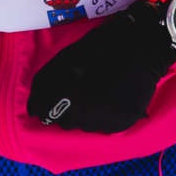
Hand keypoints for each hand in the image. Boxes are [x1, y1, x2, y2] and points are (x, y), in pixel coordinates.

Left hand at [26, 0, 175, 133]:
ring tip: (95, 94)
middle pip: (65, 122)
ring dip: (85, 115)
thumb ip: (46, 84)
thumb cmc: (100, 48)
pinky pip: (104, 127)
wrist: (142, 49)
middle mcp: (84, 116)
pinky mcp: (122, 125)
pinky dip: (103, 116)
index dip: (42, 107)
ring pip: (85, 127)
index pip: (44, 113)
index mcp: (66, 96)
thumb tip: (33, 109)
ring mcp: (105, 122)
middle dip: (66, 110)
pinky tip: (109, 99)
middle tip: (77, 91)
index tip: (44, 103)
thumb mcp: (66, 60)